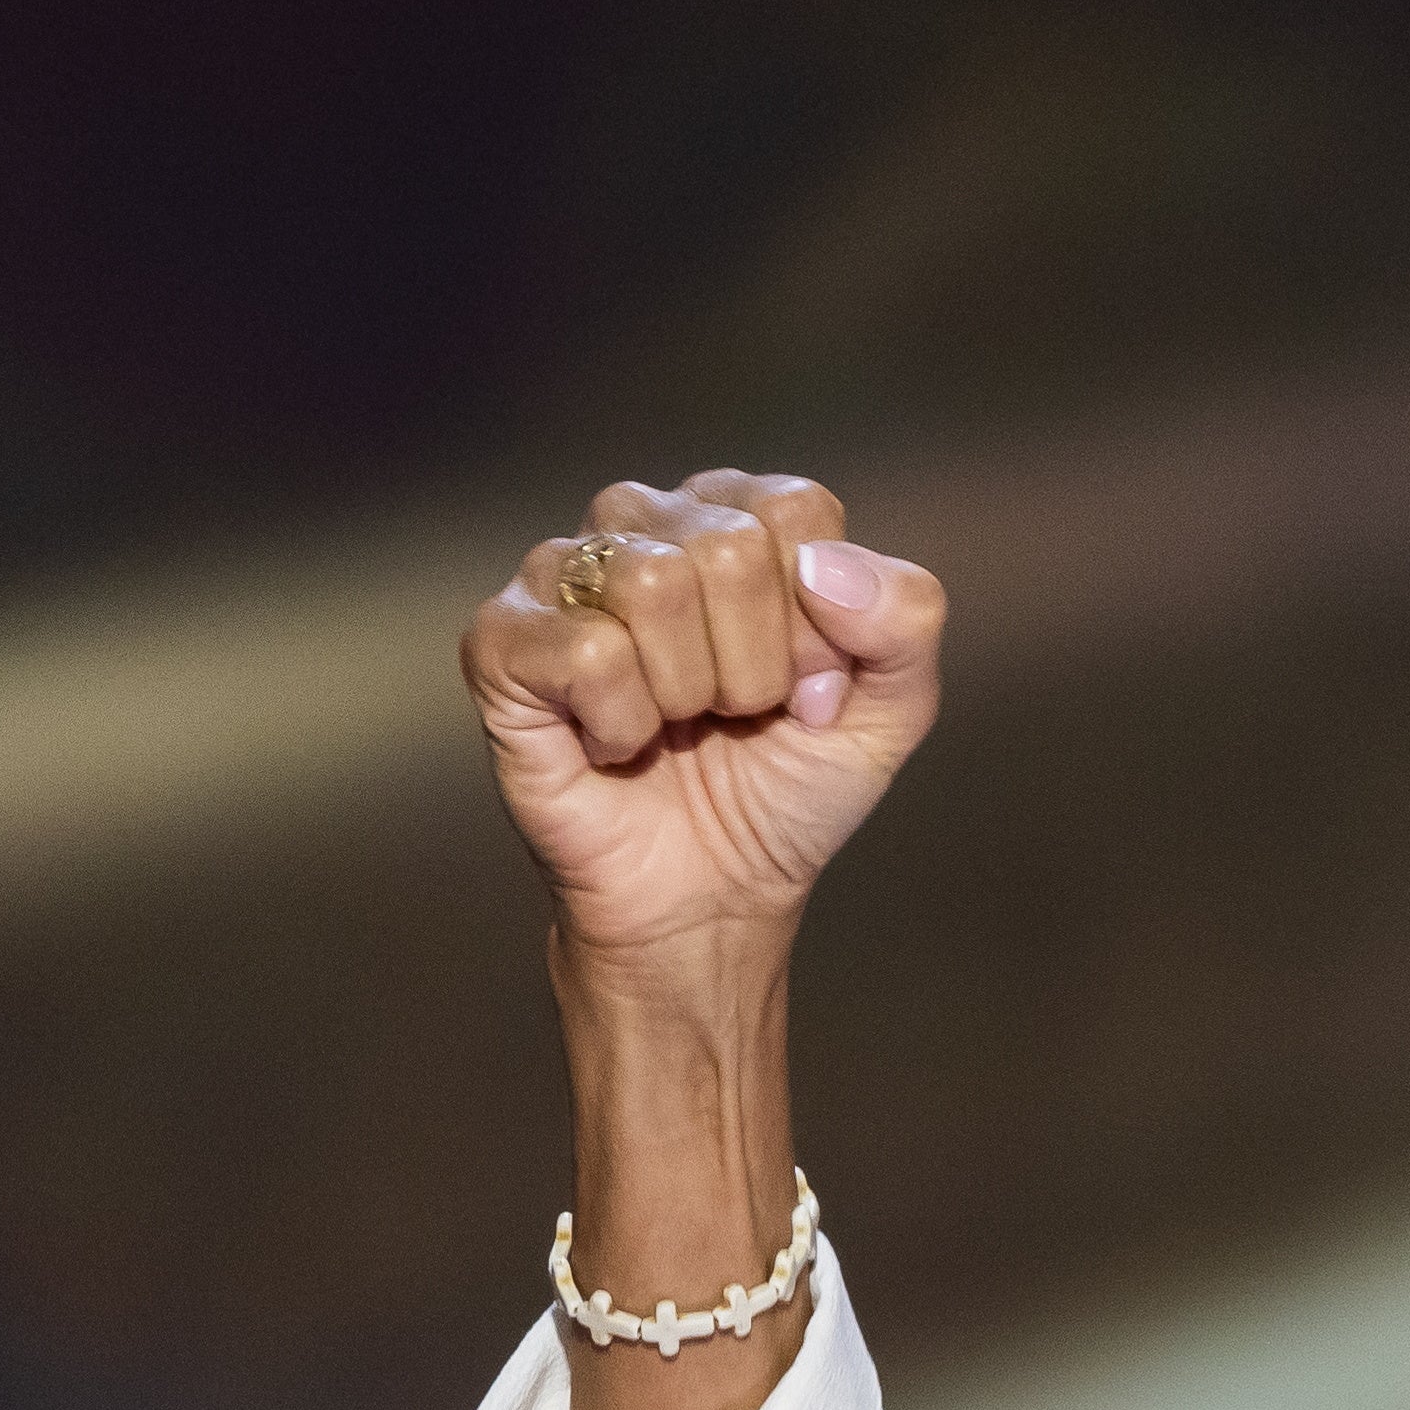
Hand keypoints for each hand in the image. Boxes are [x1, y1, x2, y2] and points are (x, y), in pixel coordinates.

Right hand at [462, 470, 946, 962]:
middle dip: (757, 664)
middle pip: (729, 547)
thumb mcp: (889, 711)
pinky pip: (586, 651)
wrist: (712, 898)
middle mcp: (644, 524)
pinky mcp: (502, 641)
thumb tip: (825, 567)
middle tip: (736, 715)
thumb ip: (907, 620)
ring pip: (653, 585)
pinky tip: (617, 744)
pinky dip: (624, 724)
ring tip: (678, 726)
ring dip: (690, 692)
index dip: (817, 623)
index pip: (795, 511)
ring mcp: (561, 574)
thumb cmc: (784, 790)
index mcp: (735, 519)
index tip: (802, 685)